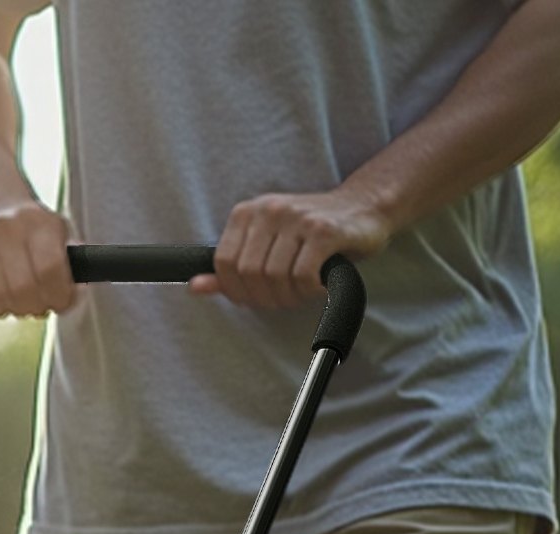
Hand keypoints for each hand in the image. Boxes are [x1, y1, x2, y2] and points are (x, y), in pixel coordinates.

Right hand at [0, 200, 75, 317]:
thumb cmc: (36, 229)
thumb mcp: (61, 234)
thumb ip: (74, 261)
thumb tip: (79, 291)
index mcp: (37, 221)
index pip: (50, 269)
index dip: (59, 295)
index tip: (61, 302)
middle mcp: (6, 227)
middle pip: (23, 287)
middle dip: (37, 306)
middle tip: (41, 306)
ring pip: (0, 297)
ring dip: (16, 309)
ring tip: (23, 302)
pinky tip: (4, 298)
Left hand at [189, 186, 392, 308]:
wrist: (364, 209)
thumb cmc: (310, 235)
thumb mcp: (265, 246)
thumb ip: (230, 269)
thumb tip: (195, 287)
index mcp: (248, 213)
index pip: (223, 264)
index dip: (236, 291)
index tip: (255, 297)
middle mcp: (269, 210)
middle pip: (248, 275)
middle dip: (264, 298)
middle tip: (284, 298)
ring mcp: (297, 218)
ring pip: (274, 278)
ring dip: (289, 296)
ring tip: (302, 291)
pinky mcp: (324, 231)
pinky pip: (302, 276)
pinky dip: (309, 290)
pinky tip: (318, 285)